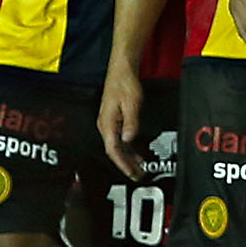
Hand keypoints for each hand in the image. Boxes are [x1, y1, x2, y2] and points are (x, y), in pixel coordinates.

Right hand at [98, 62, 146, 177]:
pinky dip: (129, 148)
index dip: (122, 163)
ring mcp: (110, 123)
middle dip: (126, 164)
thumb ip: (131, 123)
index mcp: (107, 123)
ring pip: (118, 146)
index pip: (113, 149)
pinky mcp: (115, 120)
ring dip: (129, 158)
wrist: (122, 70)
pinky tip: (137, 153)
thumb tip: (128, 139)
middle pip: (115, 151)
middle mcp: (106, 125)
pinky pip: (121, 139)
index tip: (131, 172)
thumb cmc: (124, 84)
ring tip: (140, 168)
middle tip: (138, 175)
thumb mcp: (131, 104)